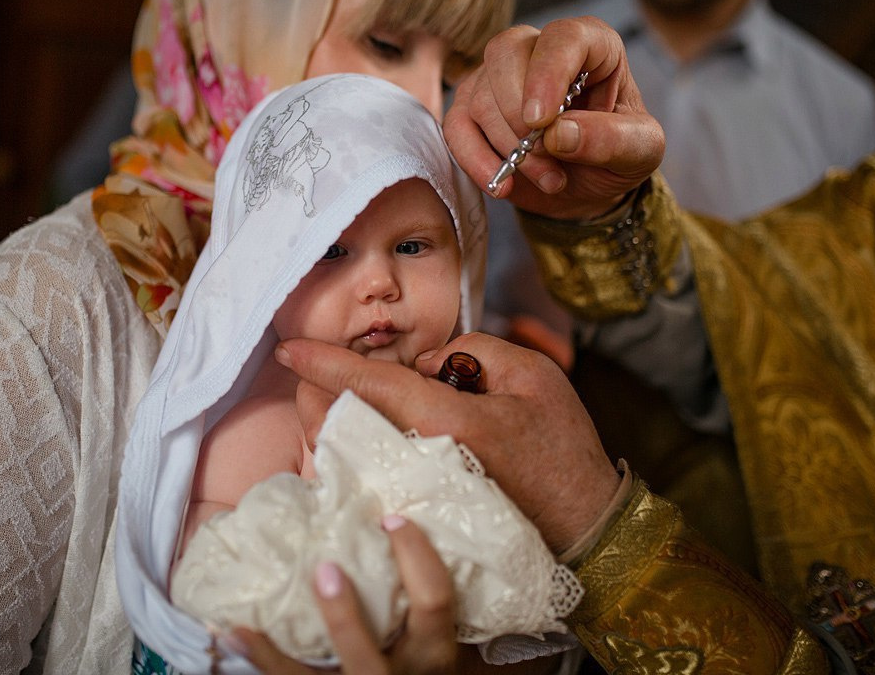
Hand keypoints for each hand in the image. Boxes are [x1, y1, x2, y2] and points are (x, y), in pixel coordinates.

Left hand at [226, 516, 457, 673]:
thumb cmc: (422, 654)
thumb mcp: (428, 631)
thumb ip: (410, 590)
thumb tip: (374, 515)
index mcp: (432, 648)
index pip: (433, 599)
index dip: (416, 556)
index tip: (389, 518)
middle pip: (365, 650)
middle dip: (341, 615)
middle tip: (324, 567)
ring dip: (277, 651)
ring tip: (246, 618)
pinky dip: (258, 656)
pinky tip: (232, 631)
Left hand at [281, 332, 618, 553]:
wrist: (585, 527)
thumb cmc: (563, 449)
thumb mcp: (533, 375)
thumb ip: (473, 350)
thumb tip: (423, 364)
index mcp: (445, 420)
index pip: (369, 384)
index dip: (324, 362)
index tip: (289, 347)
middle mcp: (418, 459)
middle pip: (344, 422)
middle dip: (317, 392)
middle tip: (307, 369)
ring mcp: (415, 492)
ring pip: (349, 451)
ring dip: (332, 419)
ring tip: (330, 394)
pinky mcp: (420, 511)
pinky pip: (369, 475)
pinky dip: (356, 448)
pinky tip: (362, 432)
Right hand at [444, 16, 663, 219]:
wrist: (591, 186)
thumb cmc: (619, 155)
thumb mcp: (640, 151)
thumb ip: (612, 140)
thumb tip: (559, 134)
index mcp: (591, 45)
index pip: (561, 37)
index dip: (547, 74)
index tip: (542, 121)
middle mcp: (540, 50)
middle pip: (505, 54)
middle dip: (520, 117)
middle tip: (550, 159)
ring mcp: (499, 78)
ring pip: (480, 96)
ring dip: (510, 149)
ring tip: (549, 179)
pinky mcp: (473, 110)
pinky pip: (456, 127)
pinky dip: (474, 160)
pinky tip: (503, 184)